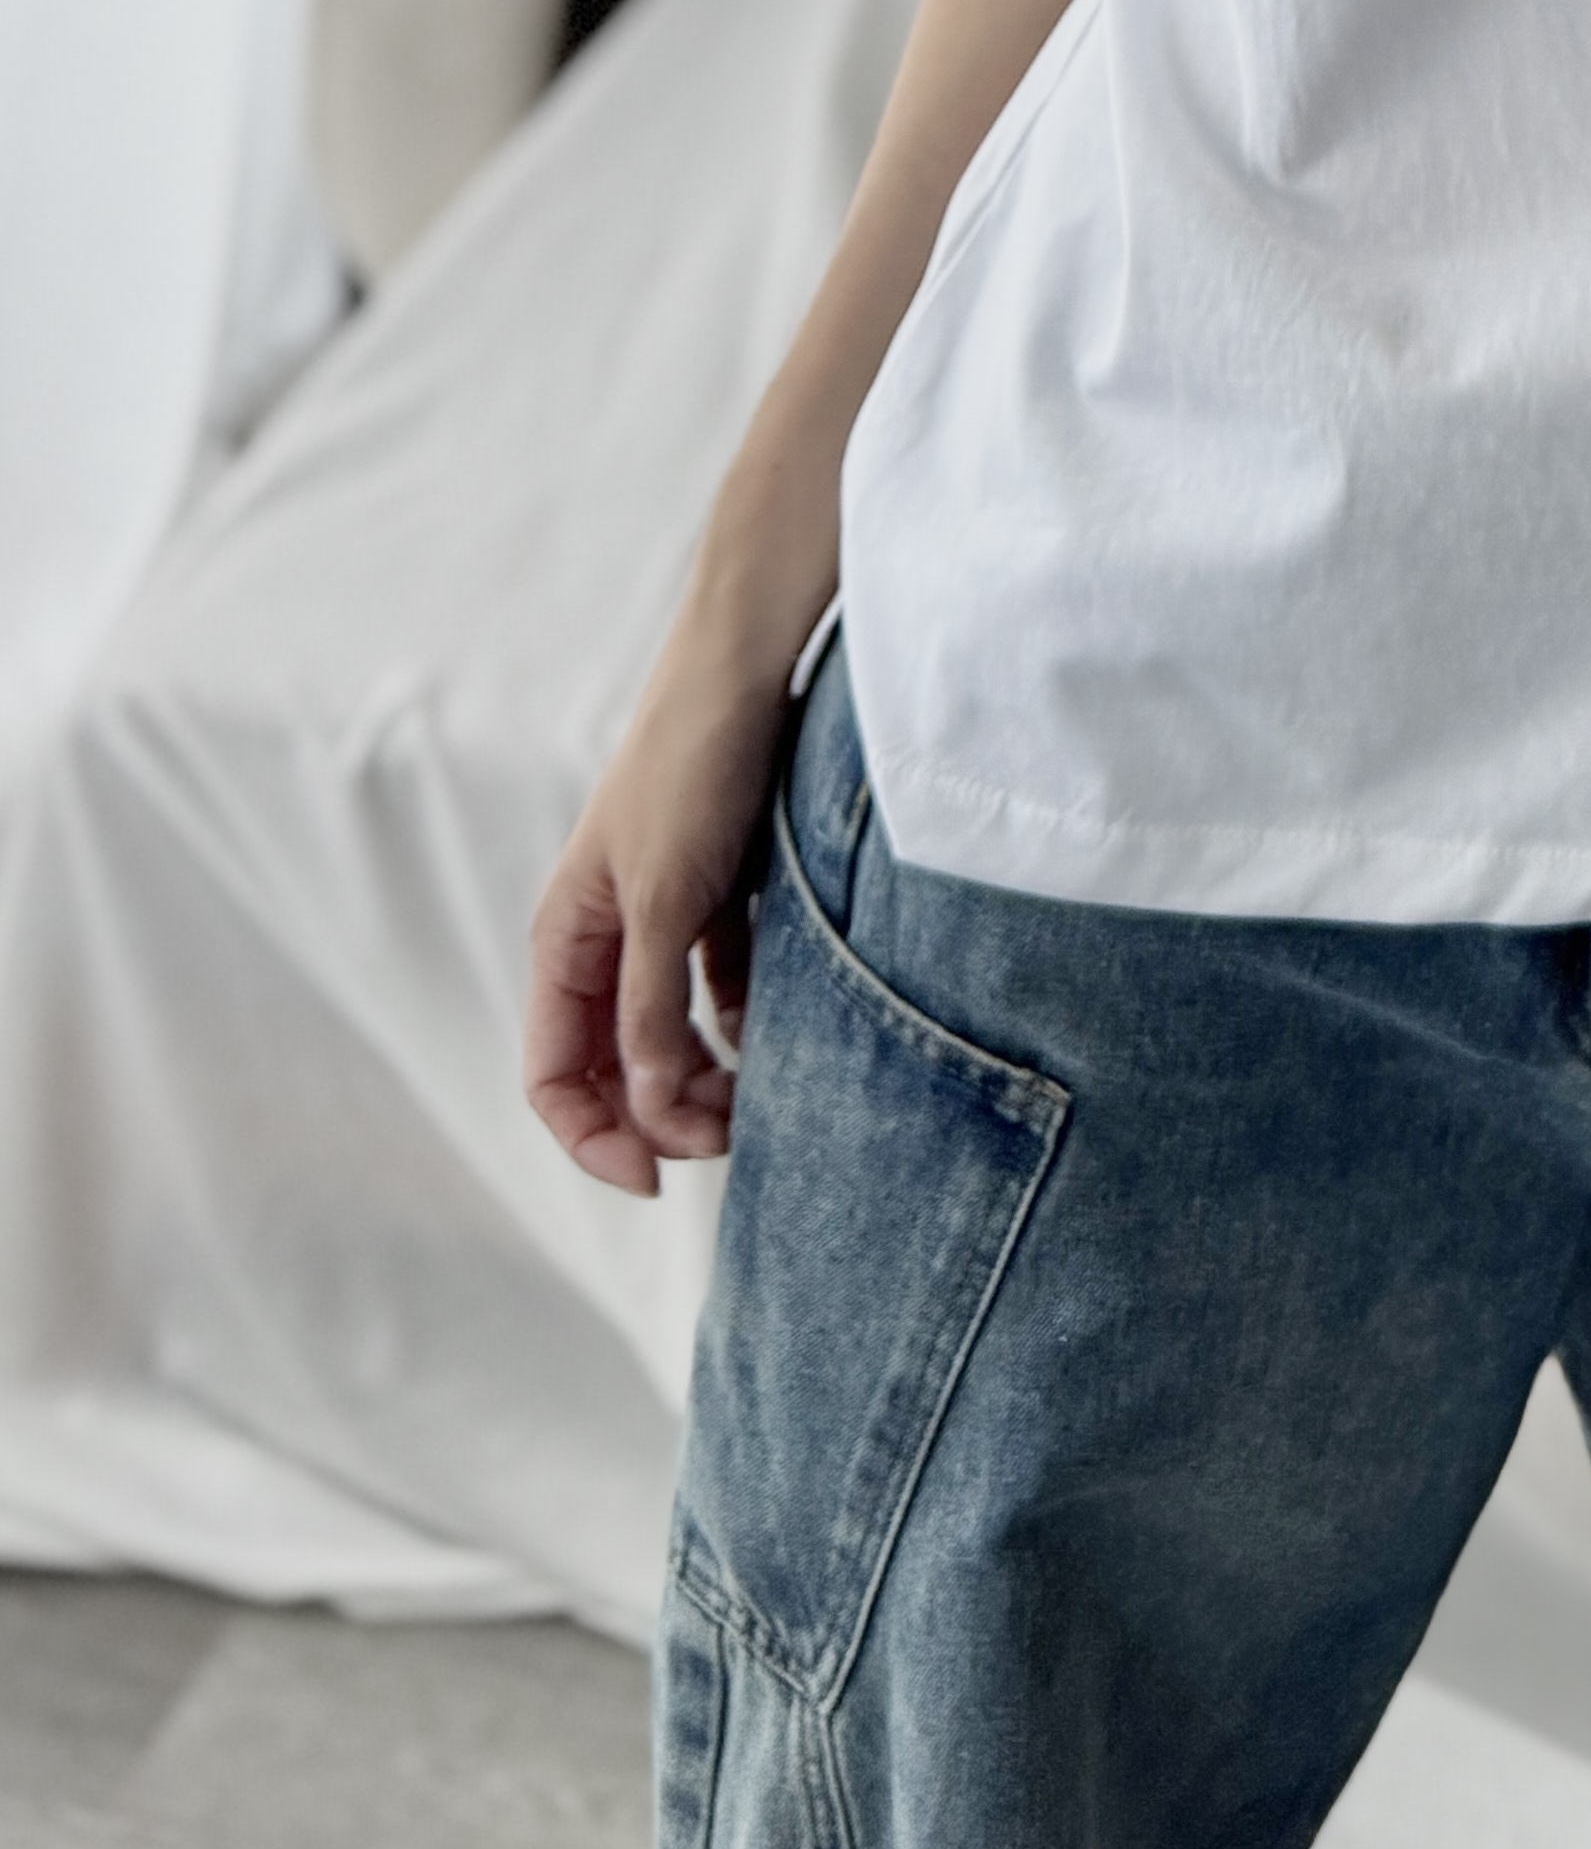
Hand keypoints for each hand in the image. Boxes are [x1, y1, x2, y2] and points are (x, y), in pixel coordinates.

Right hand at [523, 574, 812, 1195]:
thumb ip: (648, 1007)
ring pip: (668, 1033)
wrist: (751, 667)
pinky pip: (722, 989)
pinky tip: (778, 1039)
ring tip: (760, 1099)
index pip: (553, 1074)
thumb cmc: (694, 769)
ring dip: (702, 1078)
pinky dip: (742, 1024)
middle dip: (659, 1116)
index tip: (657, 1181)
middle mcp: (606, 936)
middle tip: (730, 1137)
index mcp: (566, 939)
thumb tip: (642, 1107)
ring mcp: (664, 917)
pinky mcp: (721, 896)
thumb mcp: (667, 900)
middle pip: (612, 1065)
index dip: (592, 1138)